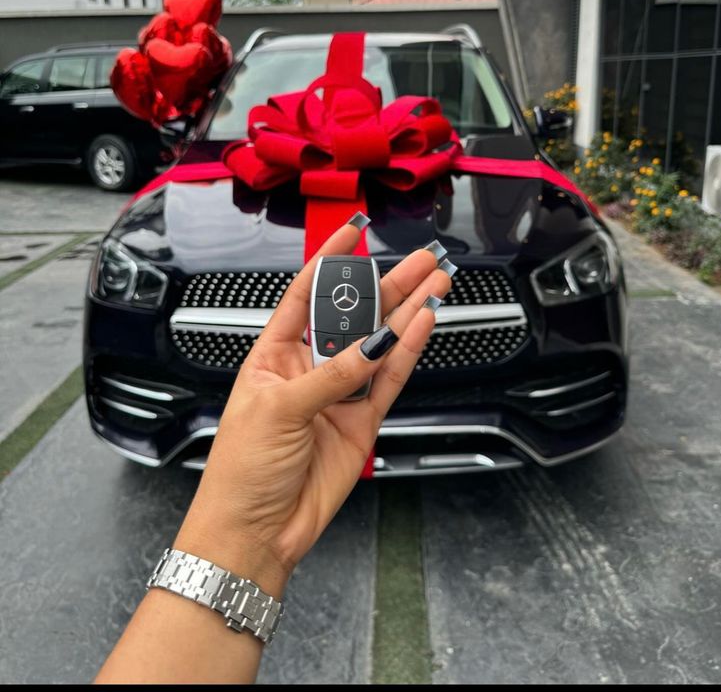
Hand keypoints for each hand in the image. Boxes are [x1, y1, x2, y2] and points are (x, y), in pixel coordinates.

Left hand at [174, 217, 451, 595]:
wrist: (255, 532)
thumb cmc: (240, 471)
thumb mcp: (278, 410)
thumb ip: (331, 375)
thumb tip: (370, 345)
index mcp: (273, 356)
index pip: (305, 295)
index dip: (329, 261)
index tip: (352, 233)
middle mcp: (308, 370)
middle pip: (353, 316)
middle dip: (385, 286)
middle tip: (418, 261)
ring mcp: (338, 395)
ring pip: (378, 345)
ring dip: (406, 314)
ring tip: (434, 283)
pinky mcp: (360, 422)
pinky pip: (389, 380)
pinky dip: (407, 352)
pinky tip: (423, 324)